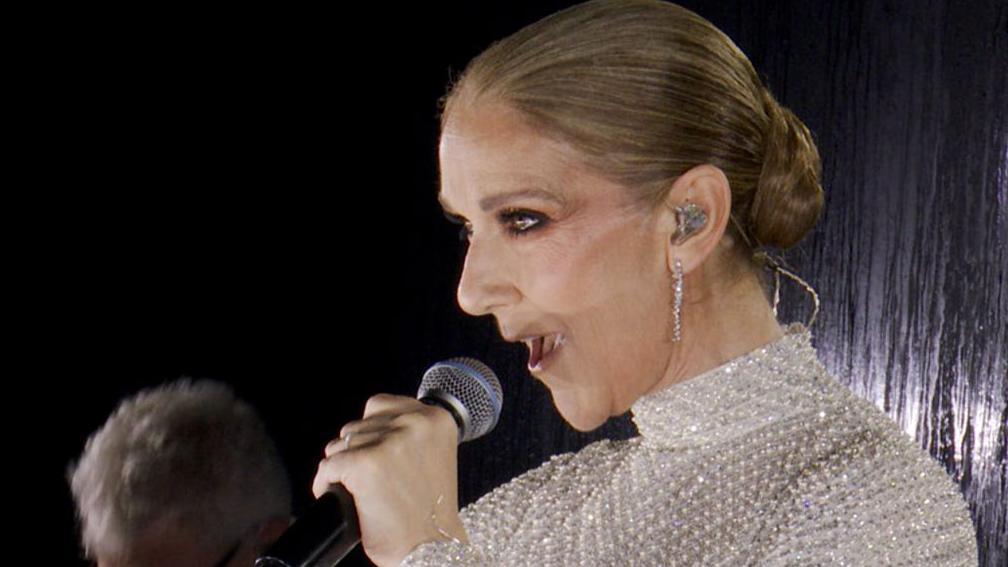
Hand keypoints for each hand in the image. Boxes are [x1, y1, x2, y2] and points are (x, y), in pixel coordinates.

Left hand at [313, 394, 467, 566]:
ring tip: (358, 490)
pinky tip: (340, 498)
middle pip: (357, 425)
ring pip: (339, 445)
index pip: (380, 405)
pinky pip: (328, 467)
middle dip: (355, 451)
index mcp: (436, 419)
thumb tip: (368, 427)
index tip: (374, 452)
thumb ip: (408, 434)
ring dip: (342, 467)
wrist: (432, 547)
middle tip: (369, 480)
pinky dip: (326, 484)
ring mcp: (389, 442)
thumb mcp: (434, 456)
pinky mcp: (365, 464)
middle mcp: (415, 423)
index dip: (370, 432)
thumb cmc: (431, 511)